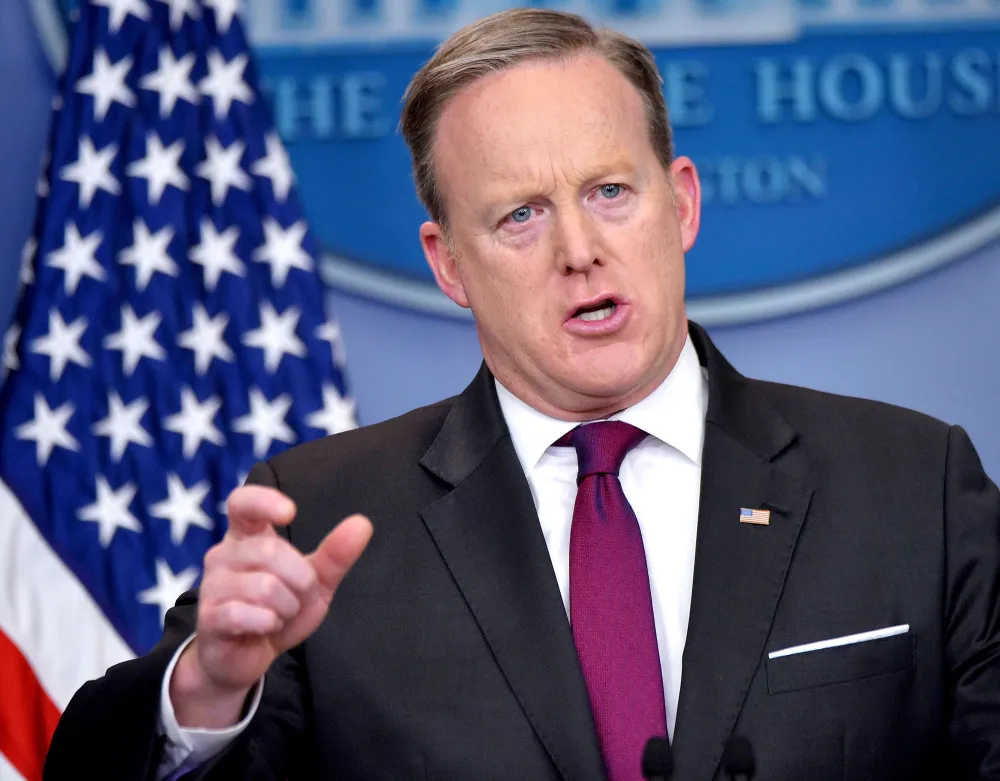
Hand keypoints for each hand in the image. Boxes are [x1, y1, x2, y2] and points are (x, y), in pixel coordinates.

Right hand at [170, 484, 371, 727]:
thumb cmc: (279, 609)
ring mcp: (212, 586)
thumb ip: (335, 554)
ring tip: (279, 615)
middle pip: (271, 552)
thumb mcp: (315, 582)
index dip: (264, 501)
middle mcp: (224, 554)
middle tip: (297, 598)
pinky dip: (269, 623)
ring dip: (287, 607)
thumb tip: (362, 523)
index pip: (243, 503)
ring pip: (265, 587)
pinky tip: (265, 627)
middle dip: (301, 581)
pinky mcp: (209, 617)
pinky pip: (246, 614)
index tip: (291, 513)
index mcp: (247, 537)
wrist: (247, 658)